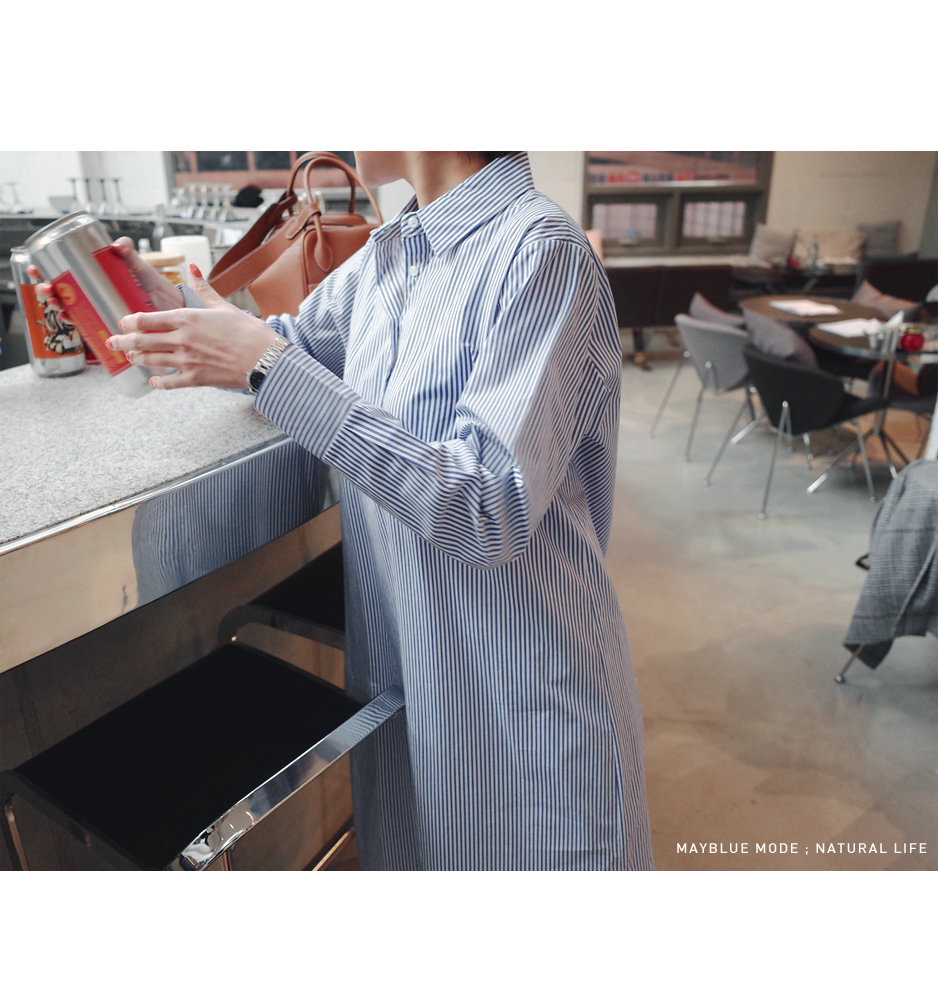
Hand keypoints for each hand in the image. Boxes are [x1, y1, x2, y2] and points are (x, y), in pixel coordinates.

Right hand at [28, 236, 184, 316]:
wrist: (173, 309)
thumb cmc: (155, 286)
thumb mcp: (141, 268)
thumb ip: (130, 255)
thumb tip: (118, 244)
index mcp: (96, 277)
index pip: (64, 272)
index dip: (45, 270)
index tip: (35, 268)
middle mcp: (94, 294)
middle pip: (62, 291)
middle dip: (49, 290)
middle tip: (47, 289)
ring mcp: (100, 309)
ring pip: (71, 309)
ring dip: (59, 307)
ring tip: (58, 305)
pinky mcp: (109, 324)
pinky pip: (88, 325)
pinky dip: (77, 323)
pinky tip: (71, 320)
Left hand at [106, 264, 279, 389]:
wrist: (266, 359)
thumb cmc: (249, 331)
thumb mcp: (224, 306)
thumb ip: (204, 288)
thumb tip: (192, 268)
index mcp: (187, 319)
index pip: (147, 319)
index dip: (130, 321)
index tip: (123, 322)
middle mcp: (182, 340)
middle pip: (142, 341)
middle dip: (123, 342)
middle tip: (112, 343)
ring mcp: (187, 361)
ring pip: (151, 360)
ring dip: (136, 359)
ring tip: (129, 358)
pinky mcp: (196, 379)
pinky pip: (169, 382)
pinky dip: (158, 382)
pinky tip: (153, 381)